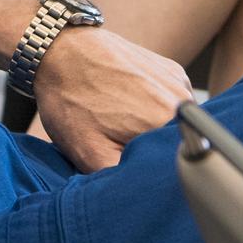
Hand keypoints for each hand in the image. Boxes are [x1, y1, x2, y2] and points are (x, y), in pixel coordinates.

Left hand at [29, 26, 192, 172]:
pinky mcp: (171, 69)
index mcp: (165, 122)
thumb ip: (123, 178)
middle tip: (119, 140)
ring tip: (121, 120)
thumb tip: (142, 194)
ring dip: (154, 129)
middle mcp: (181, 99)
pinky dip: (153, 108)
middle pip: (176, 144)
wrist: (60, 49)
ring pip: (174, 124)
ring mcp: (178, 80)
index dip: (151, 170)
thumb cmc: (71, 98)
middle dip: (152, 150)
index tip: (127, 163)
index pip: (177, 165)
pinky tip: (126, 102)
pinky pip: (171, 102)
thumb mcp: (89, 153)